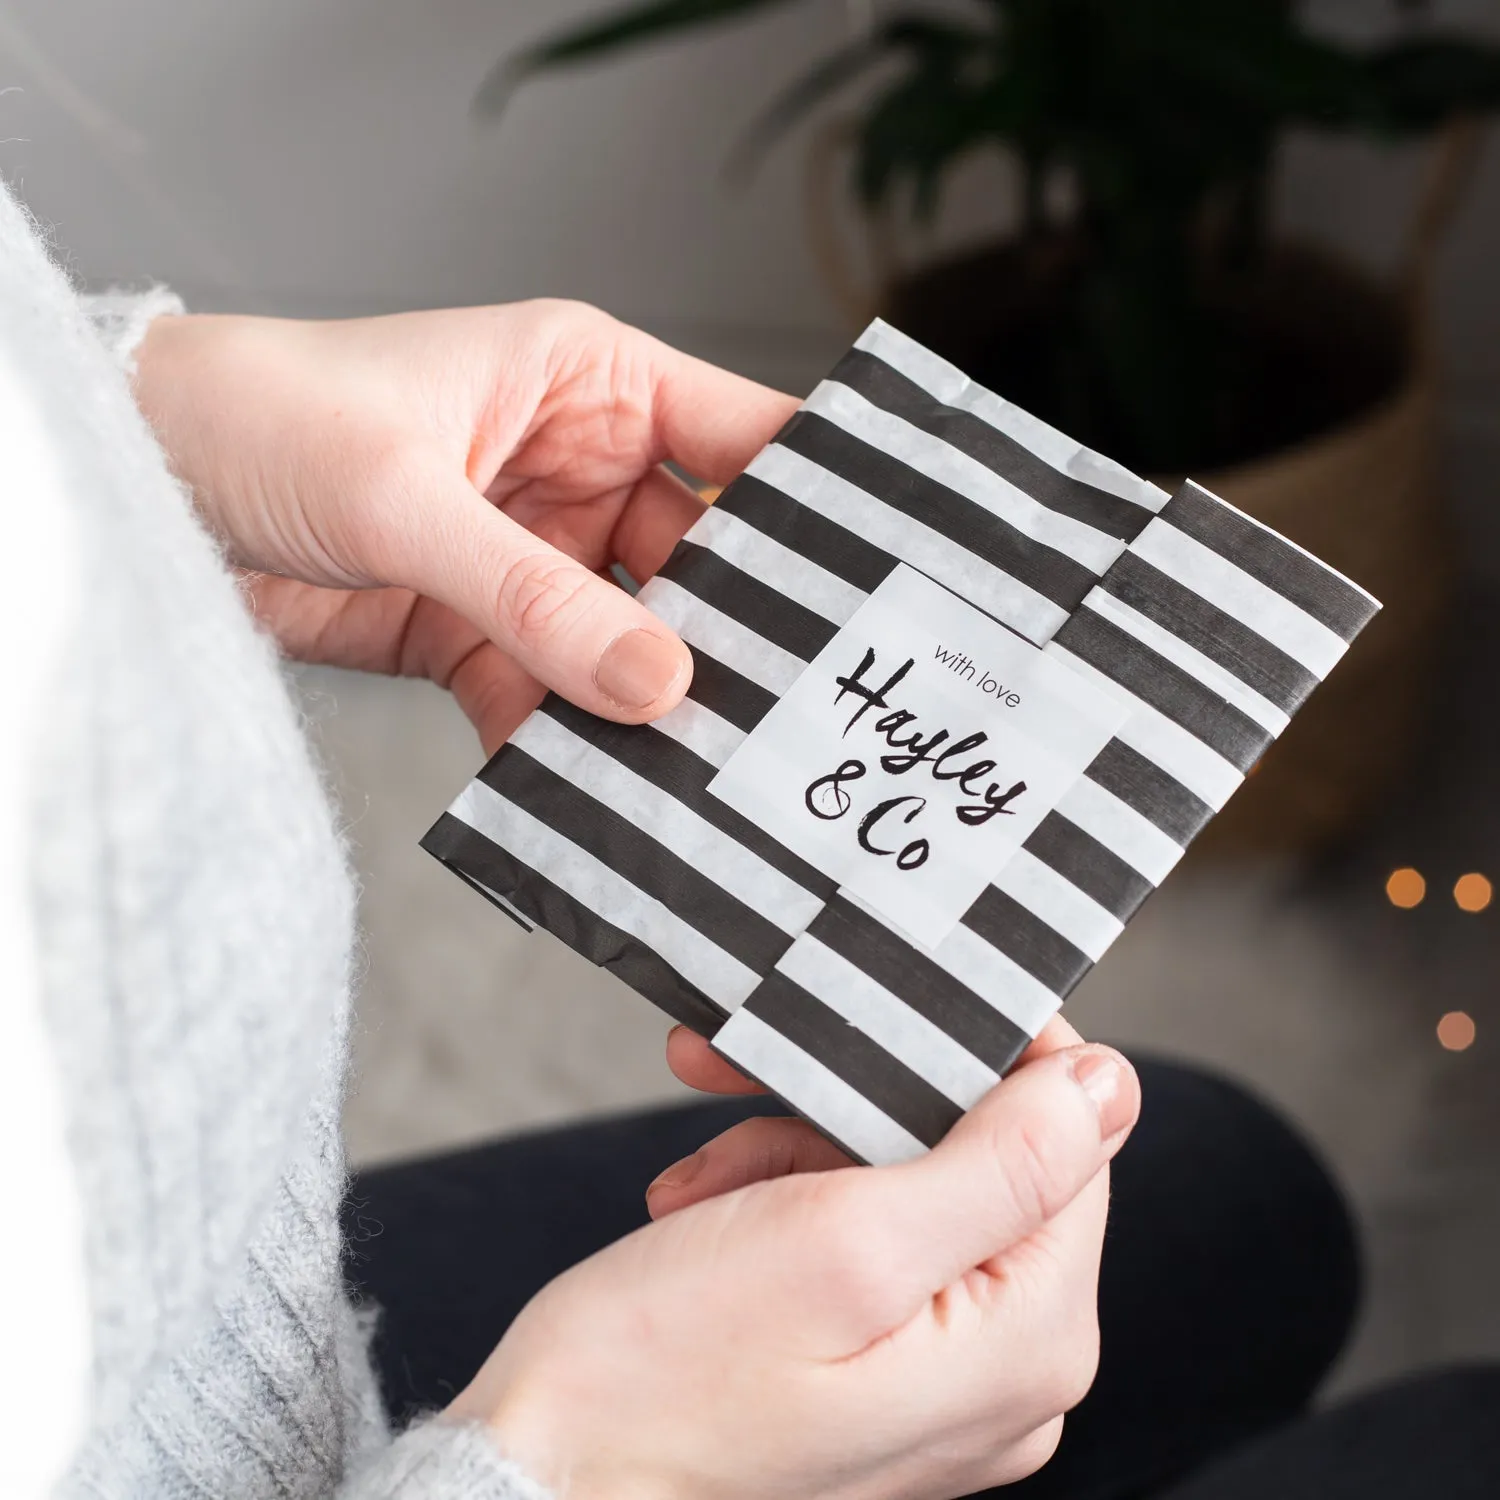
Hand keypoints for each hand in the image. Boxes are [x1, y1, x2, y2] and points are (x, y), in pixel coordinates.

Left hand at [132, 301, 796, 750]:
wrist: (147, 491)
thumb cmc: (267, 420)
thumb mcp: (410, 499)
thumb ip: (537, 597)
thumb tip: (658, 685)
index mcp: (590, 386)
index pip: (744, 438)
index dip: (817, 504)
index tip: (883, 582)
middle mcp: (580, 470)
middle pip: (701, 564)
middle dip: (732, 639)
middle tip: (783, 716)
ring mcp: (538, 559)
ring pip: (631, 644)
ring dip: (649, 708)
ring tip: (699, 775)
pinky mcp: (488, 632)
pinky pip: (555, 697)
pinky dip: (568, 748)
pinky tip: (592, 795)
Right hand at [451, 1039, 1138, 1499]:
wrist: (543, 1484)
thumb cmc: (664, 1379)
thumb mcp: (842, 1239)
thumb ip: (1001, 1163)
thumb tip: (1109, 1083)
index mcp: (1025, 1340)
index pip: (1064, 1139)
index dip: (978, 1052)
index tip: (882, 1005)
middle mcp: (1003, 1371)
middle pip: (973, 1156)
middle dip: (850, 1098)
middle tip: (745, 1074)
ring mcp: (938, 1380)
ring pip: (902, 1184)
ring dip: (795, 1151)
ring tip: (707, 1179)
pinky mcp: (875, 1374)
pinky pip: (858, 1239)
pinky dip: (780, 1202)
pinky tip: (707, 1209)